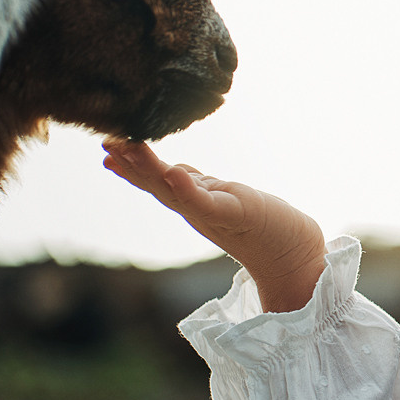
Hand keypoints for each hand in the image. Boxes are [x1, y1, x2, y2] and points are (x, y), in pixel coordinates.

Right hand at [103, 138, 326, 312]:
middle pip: (158, 186)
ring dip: (150, 169)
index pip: (158, 182)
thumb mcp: (223, 199)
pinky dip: (187, 188)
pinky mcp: (235, 215)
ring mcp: (214, 214)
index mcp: (196, 204)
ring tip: (128, 148)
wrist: (293, 257)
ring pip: (174, 190)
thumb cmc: (263, 226)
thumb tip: (172, 170)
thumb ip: (198, 188)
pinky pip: (206, 202)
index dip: (132, 168)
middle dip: (131, 165)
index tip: (108, 150)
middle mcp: (198, 211)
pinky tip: (172, 172)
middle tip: (106, 142)